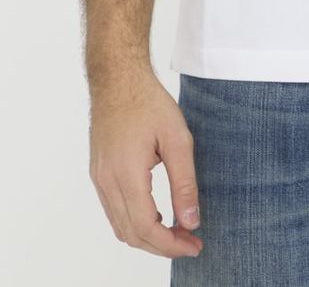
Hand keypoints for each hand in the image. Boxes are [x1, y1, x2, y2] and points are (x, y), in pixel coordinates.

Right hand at [89, 67, 202, 258]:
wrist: (118, 79)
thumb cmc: (148, 102)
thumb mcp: (177, 139)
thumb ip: (185, 182)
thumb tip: (192, 221)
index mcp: (126, 173)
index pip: (146, 227)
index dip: (170, 245)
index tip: (194, 245)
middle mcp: (107, 181)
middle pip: (131, 233)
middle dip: (162, 245)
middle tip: (191, 242)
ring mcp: (99, 178)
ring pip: (120, 226)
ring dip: (148, 236)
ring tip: (177, 231)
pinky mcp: (99, 173)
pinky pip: (114, 211)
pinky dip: (135, 222)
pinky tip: (157, 215)